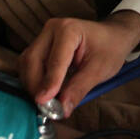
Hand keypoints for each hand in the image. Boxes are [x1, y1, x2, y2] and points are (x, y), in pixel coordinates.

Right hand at [19, 10, 139, 115]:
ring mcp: (44, 37)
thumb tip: (62, 108)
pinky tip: (44, 94)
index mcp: (69, 30)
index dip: (49, 83)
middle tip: (45, 108)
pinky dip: (34, 81)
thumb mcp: (100, 70)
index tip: (44, 102)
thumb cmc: (109, 49)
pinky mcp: (41, 46)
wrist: (113, 37)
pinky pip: (30, 65)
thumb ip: (79, 88)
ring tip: (46, 103)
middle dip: (35, 86)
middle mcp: (52, 29)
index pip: (55, 60)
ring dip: (32, 85)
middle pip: (32, 60)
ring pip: (27, 63)